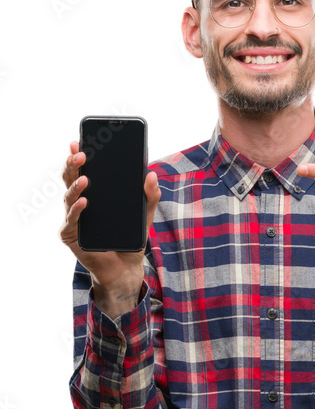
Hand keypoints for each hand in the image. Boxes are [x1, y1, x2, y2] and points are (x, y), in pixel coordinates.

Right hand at [59, 140, 160, 294]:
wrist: (125, 268)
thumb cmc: (130, 238)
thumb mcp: (145, 215)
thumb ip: (150, 196)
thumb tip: (151, 175)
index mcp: (94, 193)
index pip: (83, 169)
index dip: (79, 154)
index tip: (79, 140)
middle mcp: (79, 202)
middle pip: (71, 178)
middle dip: (73, 163)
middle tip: (80, 153)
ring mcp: (73, 218)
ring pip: (68, 196)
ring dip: (76, 185)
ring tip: (86, 179)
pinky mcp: (71, 235)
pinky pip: (71, 220)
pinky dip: (77, 210)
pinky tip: (84, 202)